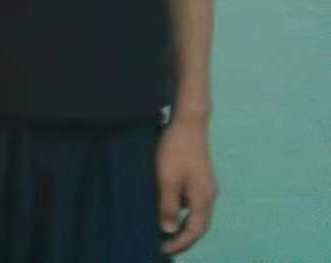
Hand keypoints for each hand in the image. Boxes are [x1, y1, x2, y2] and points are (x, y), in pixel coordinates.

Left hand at [157, 115, 216, 254]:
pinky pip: (190, 201)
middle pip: (197, 224)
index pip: (195, 230)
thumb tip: (167, 229)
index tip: (163, 249)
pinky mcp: (197, 177)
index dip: (180, 242)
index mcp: (203, 198)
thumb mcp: (167, 178)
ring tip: (161, 231)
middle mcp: (208, 195)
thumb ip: (168, 204)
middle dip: (181, 237)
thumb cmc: (175, 149)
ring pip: (194, 213)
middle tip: (162, 245)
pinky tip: (165, 209)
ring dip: (180, 224)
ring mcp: (204, 185)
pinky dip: (179, 210)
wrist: (188, 121)